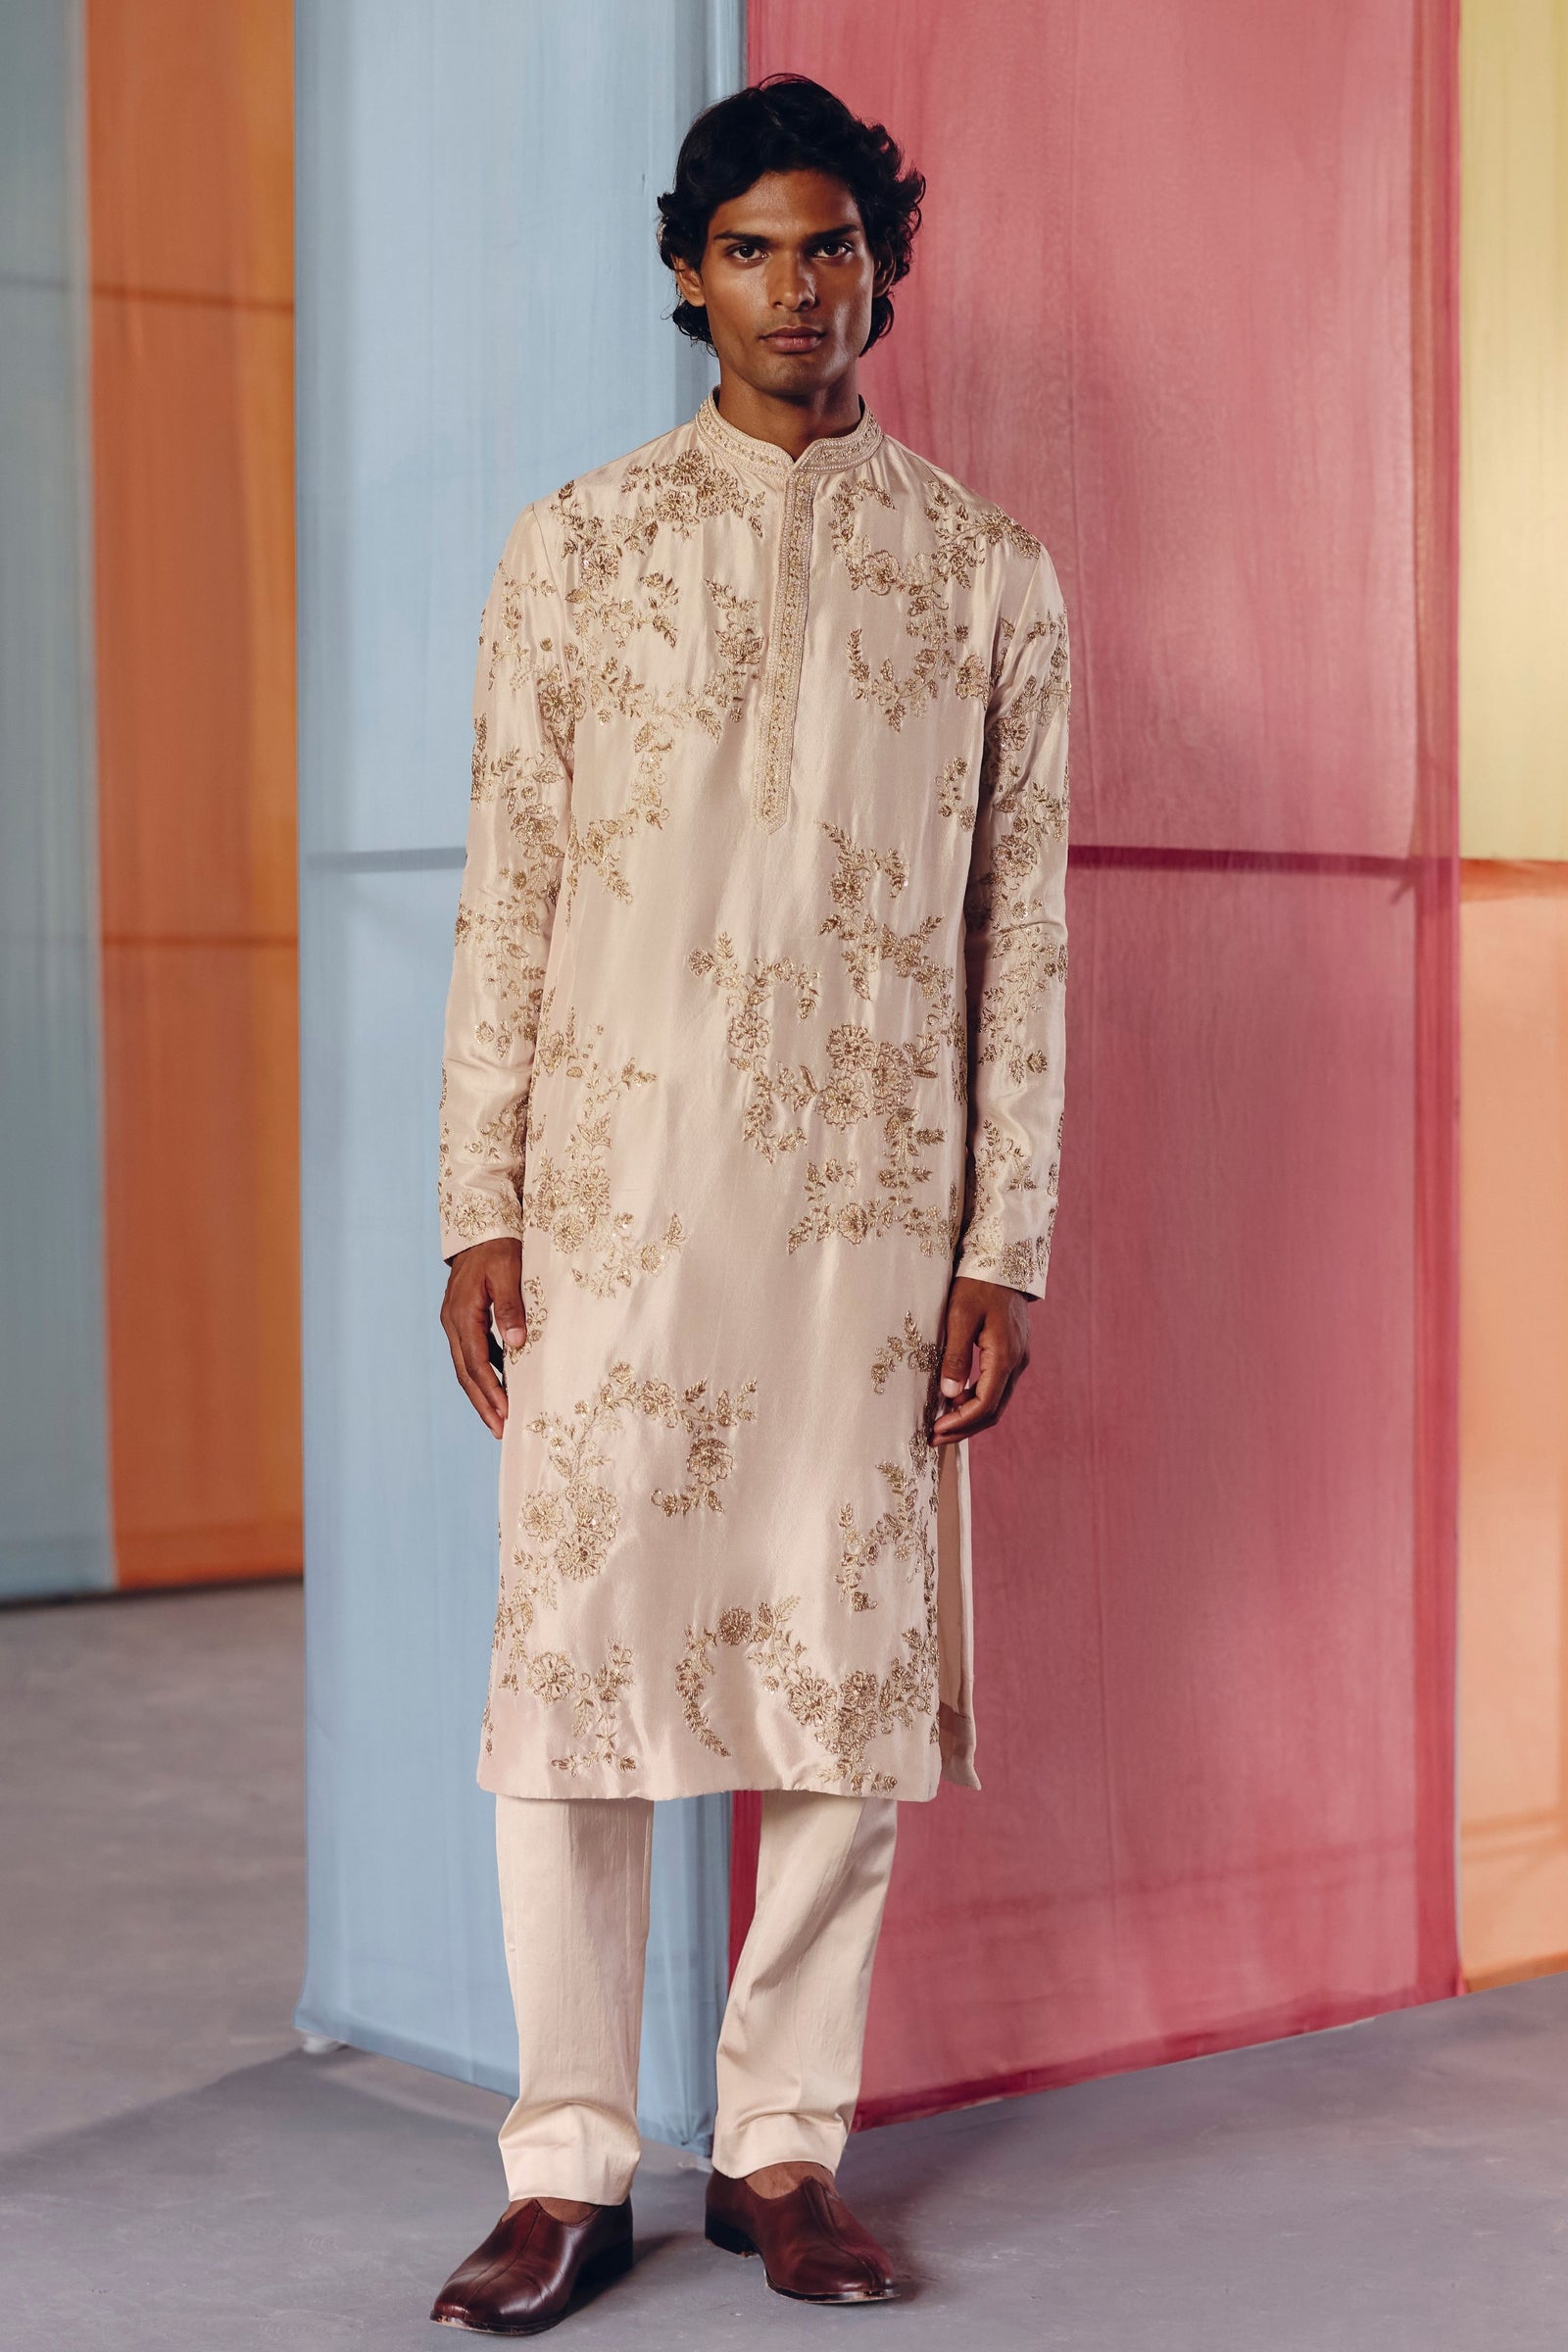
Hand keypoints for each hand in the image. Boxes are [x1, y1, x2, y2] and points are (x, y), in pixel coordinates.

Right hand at [440, 1238, 525, 1436]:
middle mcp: (453, 1323)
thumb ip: (512, 1308)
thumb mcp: (509, 1272)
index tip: (505, 1414)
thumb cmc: (498, 1247)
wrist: (480, 1227)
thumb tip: (516, 1345)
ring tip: (500, 1417)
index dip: (490, 1392)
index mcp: (462, 1315)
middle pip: (466, 1374)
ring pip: (466, 1367)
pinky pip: (472, 1353)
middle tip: (499, 1431)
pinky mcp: (463, 1319)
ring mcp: (455, 1322)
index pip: (476, 1364)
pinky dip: (485, 1373)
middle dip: (483, 1404)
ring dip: (482, 1393)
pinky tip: (501, 1385)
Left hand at [930, 1275, 1029, 1444]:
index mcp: (1005, 1356)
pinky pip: (997, 1388)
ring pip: (996, 1401)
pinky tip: (955, 1403)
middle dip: (964, 1428)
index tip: (935, 1430)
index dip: (960, 1423)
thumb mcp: (959, 1316)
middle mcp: (1017, 1362)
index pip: (985, 1404)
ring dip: (970, 1418)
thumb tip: (949, 1395)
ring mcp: (1017, 1359)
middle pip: (993, 1410)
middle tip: (934, 1438)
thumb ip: (956, 1356)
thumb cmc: (977, 1285)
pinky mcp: (1012, 1354)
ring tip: (941, 1426)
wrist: (1002, 1262)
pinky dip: (976, 1401)